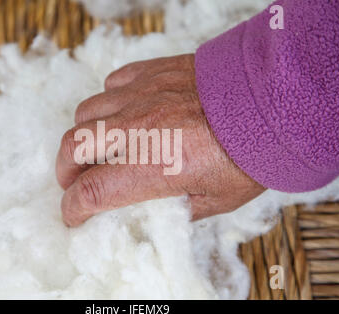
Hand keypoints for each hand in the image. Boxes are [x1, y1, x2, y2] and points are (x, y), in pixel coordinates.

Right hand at [56, 54, 264, 226]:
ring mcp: (143, 95)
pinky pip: (111, 84)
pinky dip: (107, 103)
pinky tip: (122, 114)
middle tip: (73, 181)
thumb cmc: (248, 155)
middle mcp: (139, 129)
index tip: (74, 215)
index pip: (92, 191)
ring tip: (96, 147)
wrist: (273, 102)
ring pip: (86, 113)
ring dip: (83, 136)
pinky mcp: (152, 72)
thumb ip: (174, 209)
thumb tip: (150, 211)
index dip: (73, 208)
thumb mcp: (215, 201)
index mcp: (154, 167)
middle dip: (65, 170)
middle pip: (74, 146)